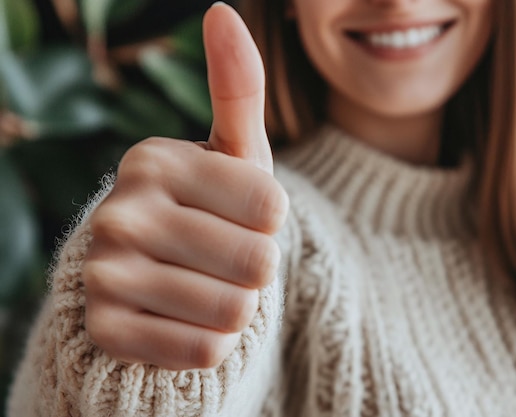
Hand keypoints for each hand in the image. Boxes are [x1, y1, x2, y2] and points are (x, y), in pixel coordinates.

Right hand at [83, 3, 287, 369]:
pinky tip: (182, 320)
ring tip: (204, 287)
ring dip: (237, 307)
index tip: (237, 218)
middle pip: (257, 263)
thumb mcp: (231, 152)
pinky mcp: (106, 332)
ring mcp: (105, 274)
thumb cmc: (210, 210)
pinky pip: (205, 351)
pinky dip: (211, 342)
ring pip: (234, 312)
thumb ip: (236, 86)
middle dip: (256, 269)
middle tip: (221, 258)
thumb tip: (221, 10)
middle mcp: (119, 212)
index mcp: (153, 159)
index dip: (269, 222)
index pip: (271, 208)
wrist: (154, 279)